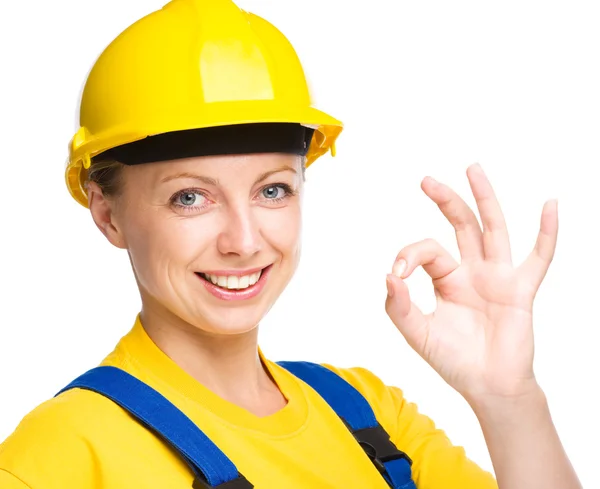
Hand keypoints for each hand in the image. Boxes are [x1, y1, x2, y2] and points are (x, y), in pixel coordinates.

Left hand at [385, 163, 557, 404]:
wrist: (487, 386)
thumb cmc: (454, 360)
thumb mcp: (418, 334)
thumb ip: (399, 307)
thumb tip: (388, 275)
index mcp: (447, 279)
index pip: (428, 250)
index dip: (410, 254)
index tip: (398, 272)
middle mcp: (472, 271)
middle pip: (461, 225)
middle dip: (445, 200)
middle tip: (426, 180)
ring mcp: (498, 278)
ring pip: (493, 229)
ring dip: (485, 199)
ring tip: (472, 169)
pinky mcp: (521, 291)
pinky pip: (538, 258)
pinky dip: (546, 233)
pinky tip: (551, 206)